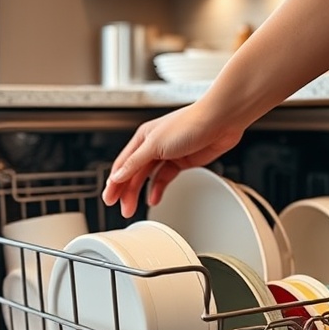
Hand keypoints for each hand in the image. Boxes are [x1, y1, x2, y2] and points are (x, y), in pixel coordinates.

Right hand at [102, 102, 244, 217]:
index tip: (108, 199)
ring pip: (148, 177)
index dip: (114, 183)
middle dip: (126, 192)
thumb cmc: (189, 123)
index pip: (122, 164)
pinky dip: (158, 189)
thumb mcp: (155, 145)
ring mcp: (168, 154)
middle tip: (123, 209)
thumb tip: (117, 176)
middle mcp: (153, 145)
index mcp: (143, 138)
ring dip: (141, 193)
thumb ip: (135, 163)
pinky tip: (154, 199)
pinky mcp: (183, 161)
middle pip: (134, 173)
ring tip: (134, 208)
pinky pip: (165, 178)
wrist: (220, 121)